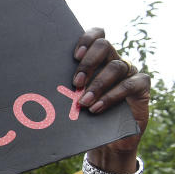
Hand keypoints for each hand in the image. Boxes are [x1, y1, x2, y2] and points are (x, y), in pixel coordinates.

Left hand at [73, 29, 150, 157]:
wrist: (108, 138)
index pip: (96, 35)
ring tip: (84, 102)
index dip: (86, 39)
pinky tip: (96, 108)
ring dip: (97, 84)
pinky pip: (129, 84)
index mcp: (97, 58)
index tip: (75, 56)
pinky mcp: (140, 86)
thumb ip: (64, 88)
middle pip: (104, 46)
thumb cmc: (84, 115)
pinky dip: (111, 96)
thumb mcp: (72, 98)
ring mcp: (128, 71)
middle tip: (76, 83)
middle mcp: (113, 60)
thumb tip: (34, 85)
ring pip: (116, 66)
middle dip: (88, 63)